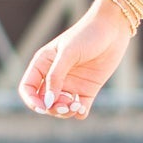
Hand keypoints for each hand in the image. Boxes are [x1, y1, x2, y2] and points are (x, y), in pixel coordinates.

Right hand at [17, 0, 131, 117]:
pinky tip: (81, 109)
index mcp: (43, 64)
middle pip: (44, 102)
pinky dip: (79, 113)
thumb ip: (56, 76)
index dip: (31, 101)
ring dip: (65, 112)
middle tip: (66, 104)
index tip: (43, 108)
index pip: (28, 88)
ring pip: (61, 107)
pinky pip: (79, 108)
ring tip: (75, 106)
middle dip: (52, 108)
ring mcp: (72, 84)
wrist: (114, 29)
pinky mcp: (88, 89)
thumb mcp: (68, 53)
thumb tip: (47, 101)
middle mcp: (55, 76)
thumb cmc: (87, 34)